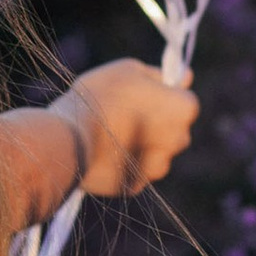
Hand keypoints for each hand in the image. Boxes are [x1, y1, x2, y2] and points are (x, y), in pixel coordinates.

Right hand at [62, 59, 198, 196]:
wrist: (69, 139)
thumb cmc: (101, 96)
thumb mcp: (130, 69)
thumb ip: (159, 75)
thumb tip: (183, 77)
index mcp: (184, 109)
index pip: (185, 99)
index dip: (165, 95)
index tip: (145, 93)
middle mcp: (179, 141)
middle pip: (174, 130)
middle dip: (157, 122)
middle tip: (126, 111)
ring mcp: (157, 167)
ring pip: (155, 153)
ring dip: (141, 144)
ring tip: (110, 132)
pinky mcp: (135, 186)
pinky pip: (134, 171)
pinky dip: (124, 163)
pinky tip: (104, 152)